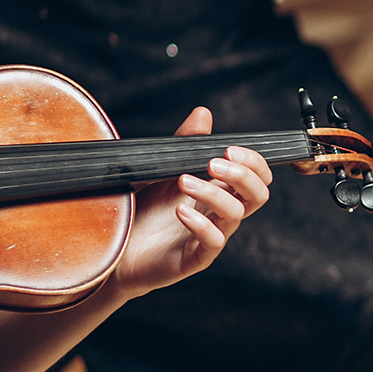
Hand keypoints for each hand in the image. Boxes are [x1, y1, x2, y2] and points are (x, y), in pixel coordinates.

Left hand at [112, 106, 271, 298]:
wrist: (114, 247)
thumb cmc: (142, 211)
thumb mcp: (163, 171)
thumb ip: (186, 145)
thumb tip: (203, 113)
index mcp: (219, 191)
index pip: (257, 177)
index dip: (253, 162)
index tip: (230, 148)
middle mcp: (220, 213)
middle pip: (258, 195)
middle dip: (243, 175)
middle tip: (213, 163)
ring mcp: (210, 236)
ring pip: (235, 214)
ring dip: (213, 192)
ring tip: (184, 181)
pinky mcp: (194, 258)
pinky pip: (212, 242)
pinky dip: (200, 224)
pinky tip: (180, 211)